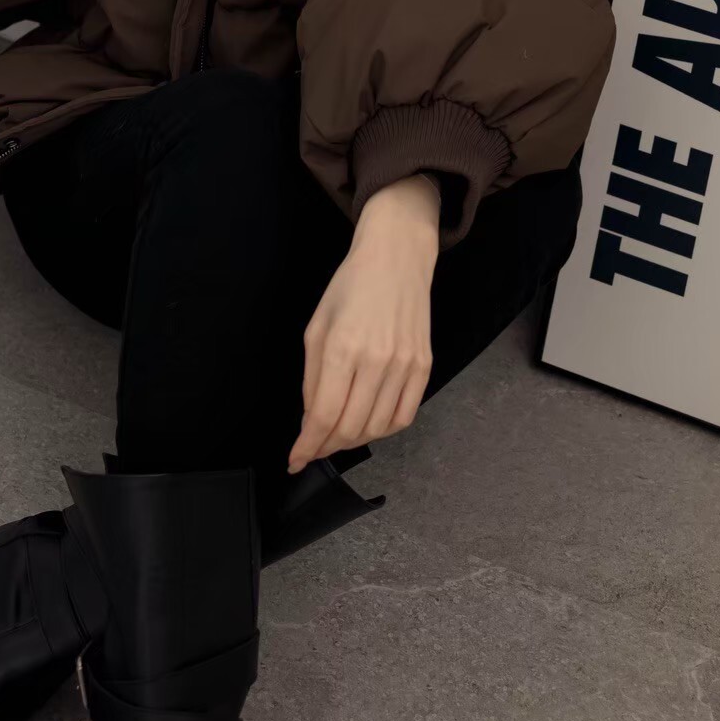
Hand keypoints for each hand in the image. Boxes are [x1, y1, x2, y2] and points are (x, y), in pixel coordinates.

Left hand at [288, 176, 439, 471]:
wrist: (396, 259)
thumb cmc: (349, 287)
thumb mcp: (317, 326)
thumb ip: (312, 378)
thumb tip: (311, 421)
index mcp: (342, 347)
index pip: (324, 415)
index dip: (307, 445)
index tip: (295, 461)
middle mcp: (377, 361)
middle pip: (350, 428)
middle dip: (327, 446)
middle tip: (314, 446)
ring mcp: (405, 366)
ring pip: (377, 428)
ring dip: (353, 441)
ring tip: (337, 436)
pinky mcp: (424, 367)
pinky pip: (404, 417)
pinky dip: (383, 430)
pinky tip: (368, 424)